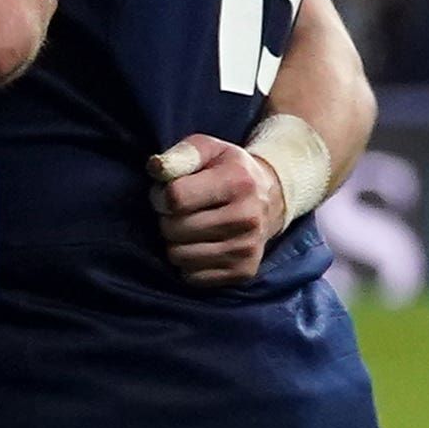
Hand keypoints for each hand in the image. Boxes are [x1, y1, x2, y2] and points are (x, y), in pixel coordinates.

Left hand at [150, 130, 289, 284]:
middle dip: (168, 218)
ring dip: (176, 242)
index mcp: (238, 182)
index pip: (175, 198)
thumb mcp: (208, 150)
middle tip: (182, 211)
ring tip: (191, 226)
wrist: (271, 197)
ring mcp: (247, 248)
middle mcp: (247, 218)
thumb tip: (156, 168)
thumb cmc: (228, 171)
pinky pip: (191, 276)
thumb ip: (181, 155)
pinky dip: (188, 263)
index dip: (161, 195)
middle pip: (172, 229)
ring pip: (177, 256)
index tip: (169, 192)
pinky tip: (202, 245)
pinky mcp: (244, 272)